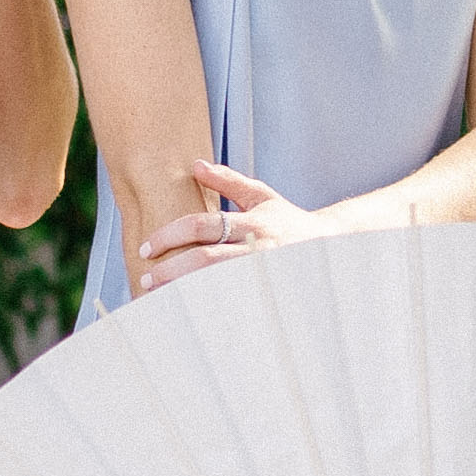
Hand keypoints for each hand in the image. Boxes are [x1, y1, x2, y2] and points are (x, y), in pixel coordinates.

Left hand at [117, 160, 322, 292]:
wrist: (330, 249)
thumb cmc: (288, 221)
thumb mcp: (262, 197)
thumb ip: (228, 181)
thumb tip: (195, 165)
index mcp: (253, 222)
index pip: (203, 225)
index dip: (170, 235)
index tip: (146, 247)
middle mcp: (259, 248)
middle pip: (207, 259)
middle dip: (171, 269)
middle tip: (147, 276)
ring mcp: (265, 274)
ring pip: (218, 285)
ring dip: (185, 292)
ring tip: (158, 297)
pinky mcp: (268, 293)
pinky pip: (233, 303)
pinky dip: (207, 307)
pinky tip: (186, 311)